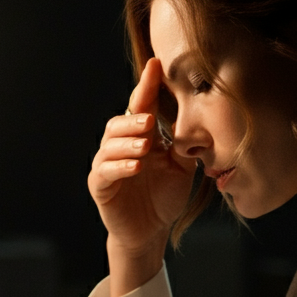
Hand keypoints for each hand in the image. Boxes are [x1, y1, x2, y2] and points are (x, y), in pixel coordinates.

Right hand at [88, 58, 194, 295]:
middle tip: (149, 118)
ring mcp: (107, 165)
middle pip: (120, 122)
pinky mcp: (100, 186)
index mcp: (141, 137)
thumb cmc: (164, 197)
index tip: (156, 64)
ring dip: (127, 142)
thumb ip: (184, 145)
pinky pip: (105, 171)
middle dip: (133, 117)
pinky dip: (120, 166)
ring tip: (145, 145)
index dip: (147, 86)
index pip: (142, 106)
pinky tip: (136, 166)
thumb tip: (196, 118)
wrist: (151, 232)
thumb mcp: (181, 168)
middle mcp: (121, 146)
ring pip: (110, 144)